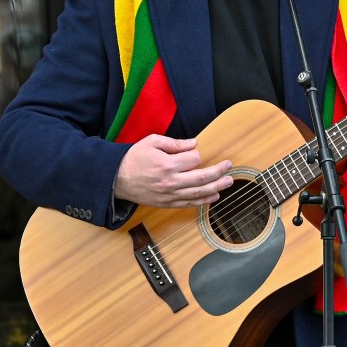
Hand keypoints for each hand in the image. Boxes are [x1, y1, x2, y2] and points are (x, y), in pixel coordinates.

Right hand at [113, 134, 232, 208]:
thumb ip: (175, 143)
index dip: (197, 154)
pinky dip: (203, 201)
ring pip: (199, 193)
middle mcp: (171, 182)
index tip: (195, 152)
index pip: (194, 159)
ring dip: (216, 187)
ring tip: (228, 182)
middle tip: (229, 166)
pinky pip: (189, 203)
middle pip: (202, 177)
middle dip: (219, 172)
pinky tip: (214, 196)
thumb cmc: (134, 159)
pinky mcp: (168, 203)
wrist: (117, 179)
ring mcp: (170, 195)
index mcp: (167, 165)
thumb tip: (194, 144)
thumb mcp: (152, 142)